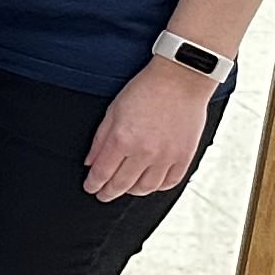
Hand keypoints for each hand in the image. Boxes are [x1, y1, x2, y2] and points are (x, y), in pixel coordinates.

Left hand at [86, 57, 217, 200]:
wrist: (180, 79)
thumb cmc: (144, 90)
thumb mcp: (113, 111)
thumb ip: (100, 140)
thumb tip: (90, 164)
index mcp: (122, 140)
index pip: (102, 173)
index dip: (93, 184)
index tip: (90, 188)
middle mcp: (144, 152)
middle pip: (122, 185)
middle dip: (108, 193)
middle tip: (103, 195)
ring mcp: (166, 156)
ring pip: (146, 188)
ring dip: (132, 191)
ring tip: (125, 188)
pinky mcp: (184, 156)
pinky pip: (170, 182)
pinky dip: (158, 186)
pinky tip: (150, 183)